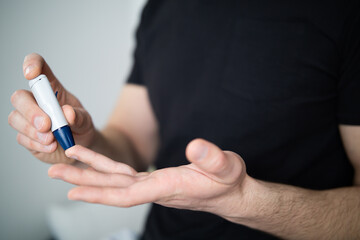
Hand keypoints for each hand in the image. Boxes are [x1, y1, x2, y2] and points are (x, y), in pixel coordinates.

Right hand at [8, 53, 95, 163]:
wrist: (81, 147)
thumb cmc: (81, 126)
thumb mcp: (85, 120)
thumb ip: (78, 116)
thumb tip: (67, 113)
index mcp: (51, 88)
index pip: (38, 67)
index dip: (31, 64)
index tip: (31, 73)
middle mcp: (35, 101)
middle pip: (19, 97)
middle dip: (30, 111)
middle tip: (46, 125)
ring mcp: (27, 119)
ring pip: (15, 119)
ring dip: (32, 131)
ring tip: (52, 139)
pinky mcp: (25, 137)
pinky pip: (22, 138)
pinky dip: (37, 144)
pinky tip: (51, 146)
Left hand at [48, 138, 250, 217]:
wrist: (231, 194)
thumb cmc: (229, 182)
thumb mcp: (227, 167)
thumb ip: (213, 158)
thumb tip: (195, 145)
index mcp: (168, 186)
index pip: (127, 193)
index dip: (99, 193)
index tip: (72, 191)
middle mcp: (155, 189)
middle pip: (113, 188)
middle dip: (84, 182)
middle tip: (55, 174)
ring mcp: (154, 186)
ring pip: (117, 181)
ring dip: (91, 175)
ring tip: (69, 165)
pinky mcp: (156, 181)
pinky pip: (126, 177)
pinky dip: (108, 172)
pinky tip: (98, 168)